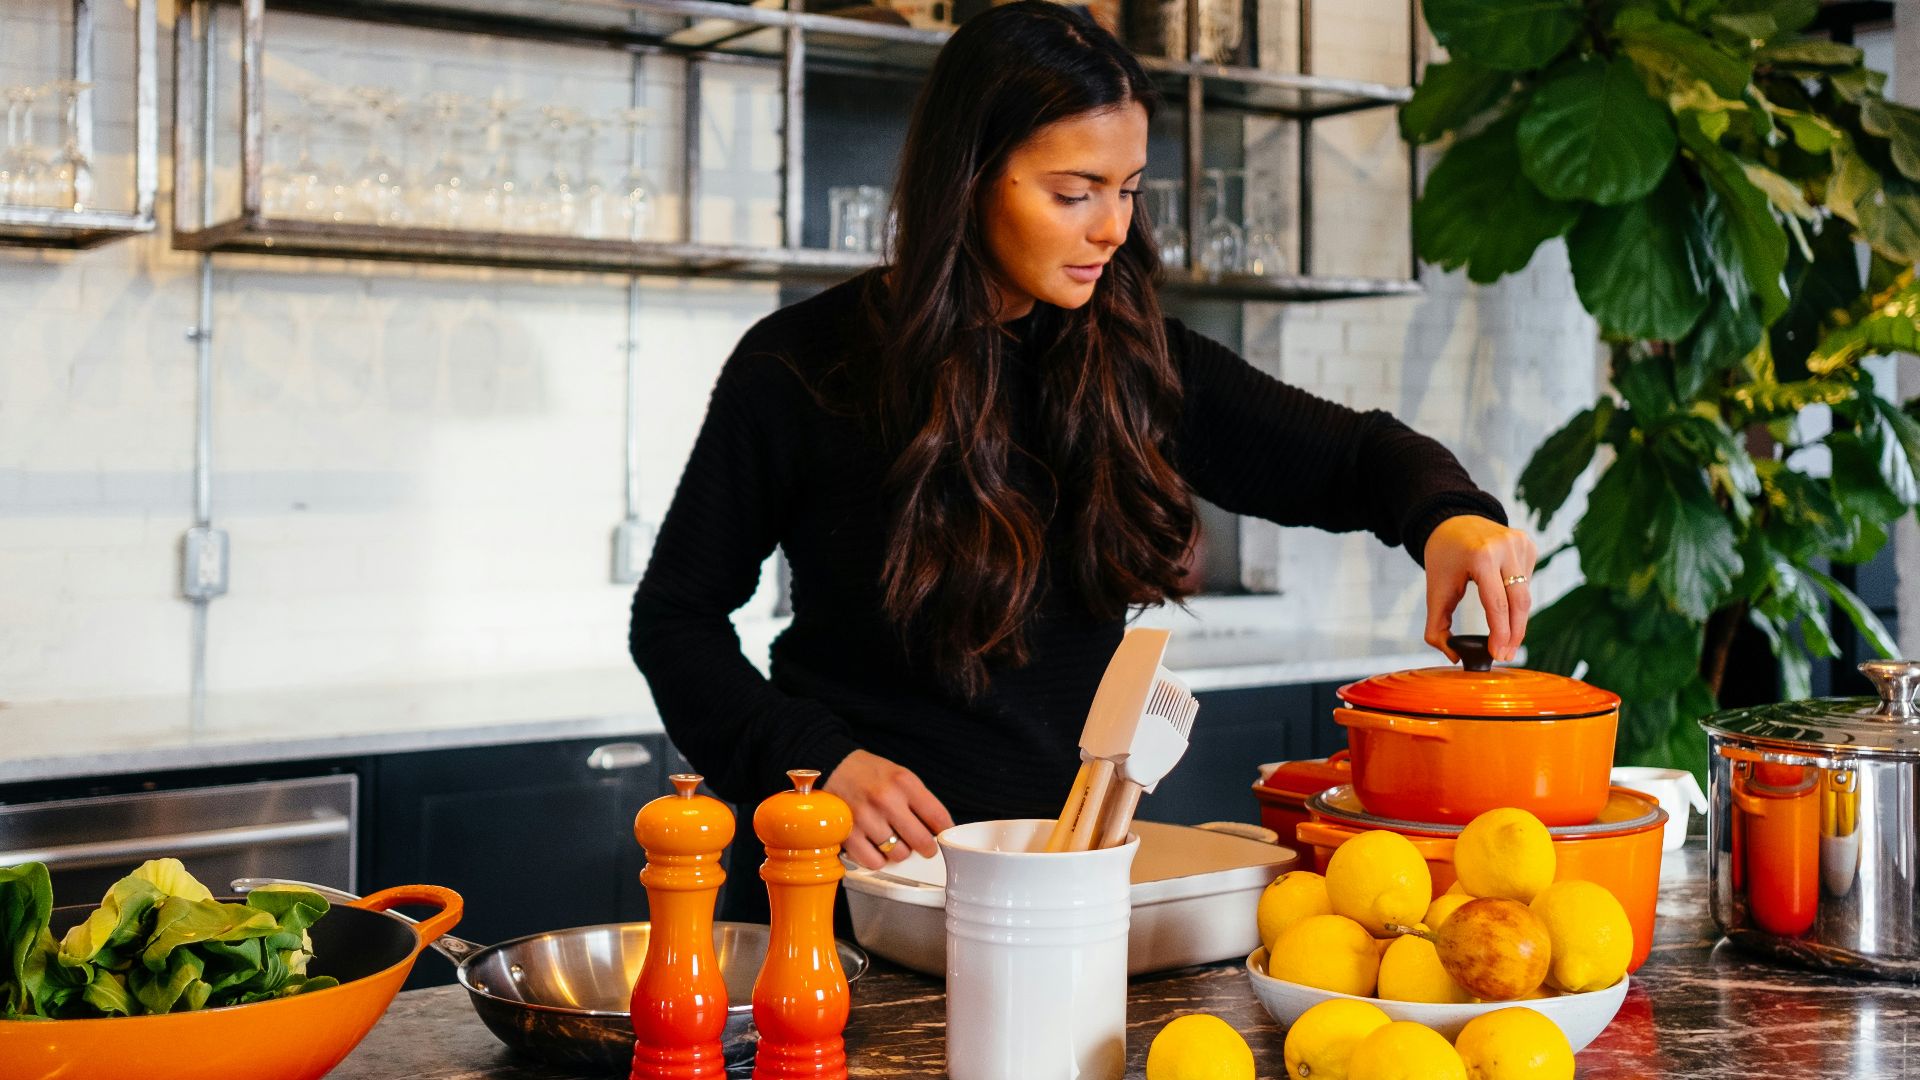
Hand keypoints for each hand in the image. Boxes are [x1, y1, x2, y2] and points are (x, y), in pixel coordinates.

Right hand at [823, 749, 955, 869]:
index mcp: (903, 782)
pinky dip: (879, 859)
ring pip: (899, 855)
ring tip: (893, 840)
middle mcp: (885, 800)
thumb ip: (919, 800)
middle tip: (924, 845)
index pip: (938, 817)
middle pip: (922, 841)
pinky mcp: (848, 834)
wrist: (833, 768)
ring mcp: (866, 818)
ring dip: (900, 852)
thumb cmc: (868, 774)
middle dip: (927, 847)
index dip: (945, 831)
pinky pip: (875, 862)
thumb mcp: (900, 775)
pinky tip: (877, 847)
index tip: (943, 835)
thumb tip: (938, 829)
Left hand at [1422, 515, 1537, 663]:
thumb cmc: (1444, 558)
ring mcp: (1520, 544)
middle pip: (1519, 603)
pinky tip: (1504, 597)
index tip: (1498, 654)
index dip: (1500, 634)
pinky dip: (1517, 596)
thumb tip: (1454, 656)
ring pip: (1525, 594)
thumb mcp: (1435, 591)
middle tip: (1507, 655)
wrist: (1453, 522)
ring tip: (1504, 635)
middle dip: (1515, 634)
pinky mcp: (1528, 544)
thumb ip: (1436, 627)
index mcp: (1480, 556)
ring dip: (1517, 618)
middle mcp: (1504, 547)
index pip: (1497, 604)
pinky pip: (1527, 581)